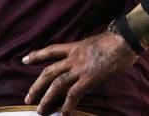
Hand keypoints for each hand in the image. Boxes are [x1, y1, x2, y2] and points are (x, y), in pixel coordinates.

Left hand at [23, 31, 138, 115]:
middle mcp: (73, 57)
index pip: (51, 50)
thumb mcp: (94, 42)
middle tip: (27, 98)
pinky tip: (64, 114)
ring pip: (57, 84)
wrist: (124, 40)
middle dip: (37, 86)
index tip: (24, 59)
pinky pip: (74, 94)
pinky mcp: (89, 78)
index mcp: (74, 47)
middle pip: (49, 71)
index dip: (37, 55)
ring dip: (47, 98)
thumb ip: (86, 51)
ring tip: (40, 111)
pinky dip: (68, 105)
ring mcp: (80, 68)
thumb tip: (86, 58)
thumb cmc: (115, 40)